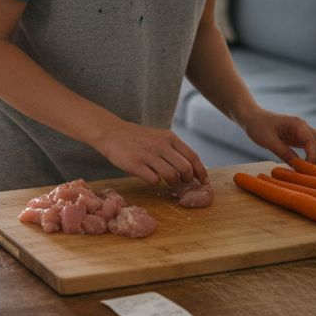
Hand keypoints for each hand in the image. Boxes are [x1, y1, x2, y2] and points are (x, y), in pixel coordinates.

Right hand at [92, 119, 207, 186]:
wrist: (111, 132)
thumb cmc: (137, 138)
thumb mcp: (159, 136)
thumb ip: (174, 148)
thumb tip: (191, 167)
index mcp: (169, 137)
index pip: (192, 156)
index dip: (201, 172)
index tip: (204, 182)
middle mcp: (161, 145)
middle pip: (185, 168)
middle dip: (187, 179)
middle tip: (182, 182)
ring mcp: (148, 155)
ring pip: (171, 175)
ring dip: (172, 183)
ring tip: (168, 182)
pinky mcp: (135, 165)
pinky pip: (154, 180)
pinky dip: (156, 182)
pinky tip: (151, 178)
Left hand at [241, 108, 315, 165]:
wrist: (252, 117)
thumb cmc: (257, 126)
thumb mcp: (268, 141)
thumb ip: (284, 153)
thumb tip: (297, 167)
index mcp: (297, 124)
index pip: (312, 142)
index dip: (312, 157)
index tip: (306, 170)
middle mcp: (303, 126)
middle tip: (314, 173)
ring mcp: (301, 131)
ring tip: (310, 172)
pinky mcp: (297, 137)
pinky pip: (310, 147)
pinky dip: (311, 156)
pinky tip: (305, 166)